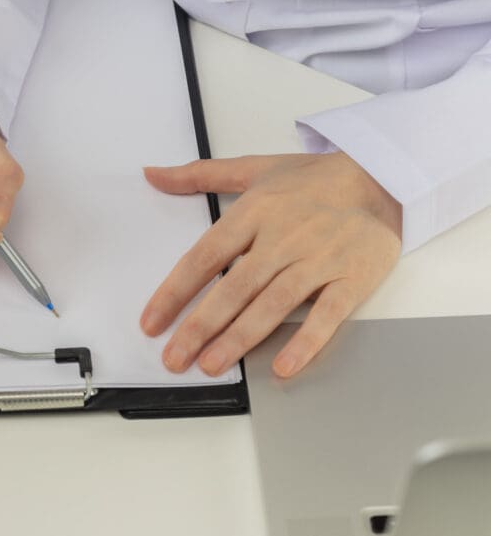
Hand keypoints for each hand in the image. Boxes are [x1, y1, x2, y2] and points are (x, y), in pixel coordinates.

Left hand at [139, 152, 401, 377]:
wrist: (383, 175)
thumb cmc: (313, 179)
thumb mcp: (253, 168)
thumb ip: (198, 175)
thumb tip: (152, 174)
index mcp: (254, 211)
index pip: (205, 257)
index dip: (175, 291)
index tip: (151, 322)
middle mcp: (283, 237)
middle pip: (234, 287)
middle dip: (201, 326)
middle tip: (175, 357)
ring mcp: (318, 260)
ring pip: (273, 304)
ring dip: (240, 338)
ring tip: (212, 365)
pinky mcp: (351, 278)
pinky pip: (327, 315)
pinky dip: (306, 342)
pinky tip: (283, 366)